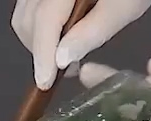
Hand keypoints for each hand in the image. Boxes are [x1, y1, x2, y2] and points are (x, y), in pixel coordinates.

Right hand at [12, 0, 150, 89]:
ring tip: (68, 52)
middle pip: (27, 18)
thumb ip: (93, 31)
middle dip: (41, 49)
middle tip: (68, 69)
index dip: (42, 54)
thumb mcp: (125, 6)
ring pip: (25, 13)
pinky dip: (43, 24)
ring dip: (40, 39)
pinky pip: (32, 5)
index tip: (45, 82)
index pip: (44, 19)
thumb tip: (61, 59)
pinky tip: (65, 32)